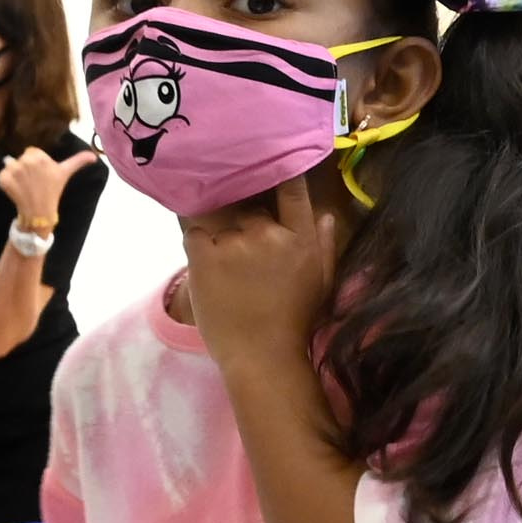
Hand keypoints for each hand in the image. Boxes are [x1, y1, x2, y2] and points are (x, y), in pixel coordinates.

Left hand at [0, 146, 97, 230]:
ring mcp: (14, 170)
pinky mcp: (4, 179)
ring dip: (14, 175)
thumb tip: (95, 156)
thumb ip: (79, 161)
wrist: (39, 212)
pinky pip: (2, 175)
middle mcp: (27, 161)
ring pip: (10, 165)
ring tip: (25, 186)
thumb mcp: (66, 173)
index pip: (31, 152)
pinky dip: (5, 182)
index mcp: (41, 157)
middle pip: (21, 158)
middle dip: (25, 168)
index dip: (35, 163)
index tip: (41, 175)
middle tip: (33, 182)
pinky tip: (16, 190)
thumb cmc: (53, 191)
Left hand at [179, 180, 343, 373]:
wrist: (262, 357)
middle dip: (247, 223)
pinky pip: (195, 233)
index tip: (273, 165)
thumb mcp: (321, 282)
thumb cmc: (294, 323)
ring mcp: (236, 242)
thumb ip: (325, 245)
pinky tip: (206, 266)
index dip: (283, 175)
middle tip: (245, 253)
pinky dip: (198, 245)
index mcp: (301, 238)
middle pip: (251, 209)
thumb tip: (327, 214)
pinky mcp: (205, 255)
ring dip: (222, 238)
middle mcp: (270, 233)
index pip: (293, 190)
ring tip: (226, 270)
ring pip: (223, 224)